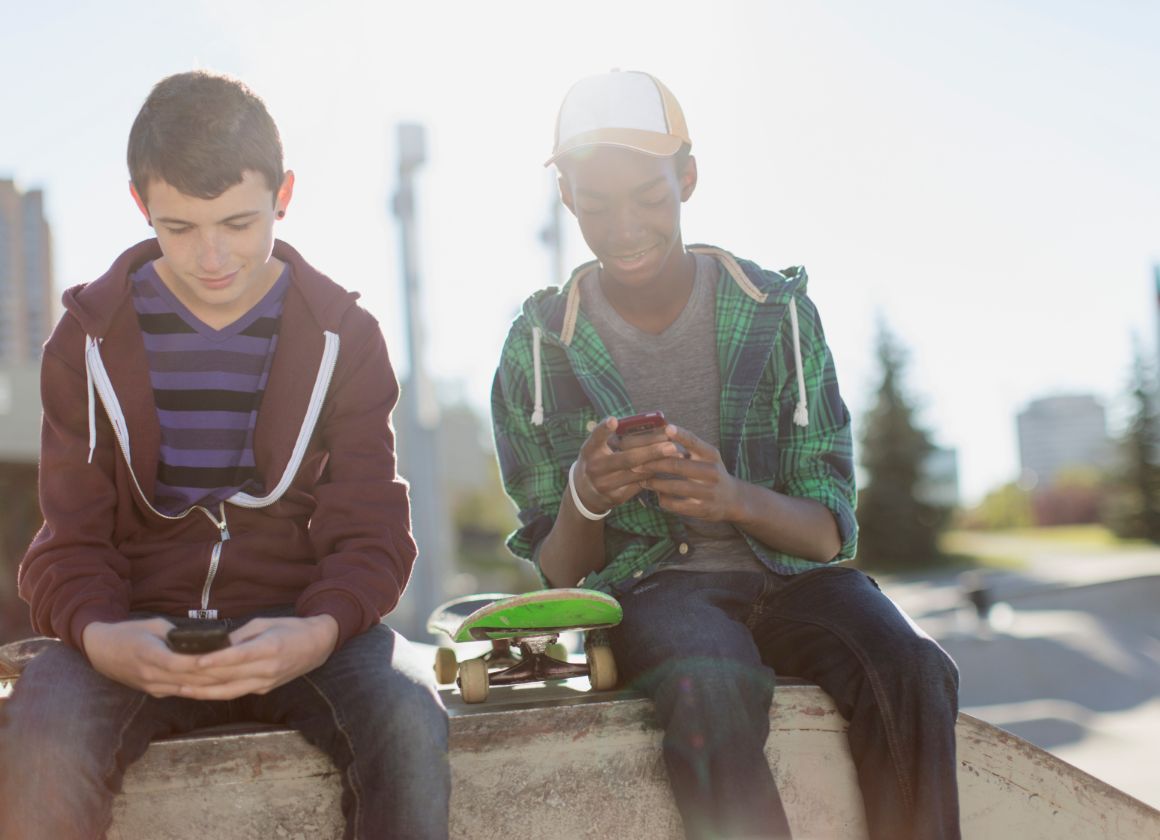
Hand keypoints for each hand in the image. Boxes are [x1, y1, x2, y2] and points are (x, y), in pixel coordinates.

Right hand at [82, 618, 226, 697]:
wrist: (100, 650)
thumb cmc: (128, 632)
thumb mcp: (153, 625)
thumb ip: (176, 634)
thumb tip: (202, 638)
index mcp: (150, 656)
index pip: (181, 663)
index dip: (202, 664)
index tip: (224, 659)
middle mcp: (151, 676)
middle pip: (188, 680)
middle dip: (215, 677)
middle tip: (239, 671)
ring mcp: (152, 687)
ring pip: (187, 689)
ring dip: (210, 686)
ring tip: (234, 680)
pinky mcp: (153, 692)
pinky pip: (180, 692)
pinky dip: (198, 689)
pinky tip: (217, 686)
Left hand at [175, 615, 338, 700]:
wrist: (317, 646)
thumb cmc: (290, 628)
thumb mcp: (265, 623)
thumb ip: (239, 636)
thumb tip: (214, 644)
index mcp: (269, 648)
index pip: (238, 656)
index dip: (215, 659)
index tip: (193, 661)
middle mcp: (267, 669)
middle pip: (229, 676)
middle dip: (200, 677)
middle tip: (174, 674)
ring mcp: (266, 682)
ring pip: (229, 691)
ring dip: (203, 691)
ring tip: (180, 688)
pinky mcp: (264, 690)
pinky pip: (236, 693)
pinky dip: (216, 692)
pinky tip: (199, 691)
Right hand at [572, 417, 681, 515]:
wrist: (586, 492)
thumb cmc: (599, 460)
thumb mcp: (598, 447)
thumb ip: (614, 436)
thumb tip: (647, 423)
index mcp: (589, 451)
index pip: (596, 437)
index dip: (604, 429)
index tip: (614, 420)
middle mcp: (595, 468)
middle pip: (627, 459)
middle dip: (651, 451)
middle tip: (670, 444)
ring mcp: (604, 485)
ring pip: (637, 473)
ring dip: (658, 463)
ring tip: (676, 454)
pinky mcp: (615, 497)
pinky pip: (639, 485)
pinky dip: (654, 475)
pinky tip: (667, 467)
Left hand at [638, 425, 744, 522]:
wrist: (732, 499)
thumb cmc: (711, 471)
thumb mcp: (706, 455)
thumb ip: (688, 444)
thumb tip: (663, 427)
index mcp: (711, 455)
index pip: (694, 441)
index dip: (680, 434)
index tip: (667, 428)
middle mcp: (711, 472)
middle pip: (677, 465)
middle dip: (652, 464)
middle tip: (635, 464)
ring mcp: (708, 492)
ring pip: (674, 486)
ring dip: (654, 483)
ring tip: (642, 480)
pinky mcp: (702, 509)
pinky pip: (675, 504)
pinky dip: (662, 499)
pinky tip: (657, 494)